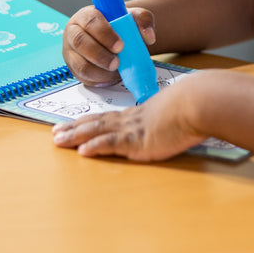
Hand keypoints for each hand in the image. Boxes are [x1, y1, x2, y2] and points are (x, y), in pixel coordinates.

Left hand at [52, 74, 205, 160]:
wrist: (199, 101)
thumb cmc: (194, 104)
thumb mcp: (179, 110)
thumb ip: (172, 117)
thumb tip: (177, 119)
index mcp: (141, 114)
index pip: (110, 117)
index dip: (90, 120)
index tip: (74, 123)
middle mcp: (133, 120)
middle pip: (97, 123)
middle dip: (74, 128)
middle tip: (55, 132)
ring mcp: (134, 130)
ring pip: (97, 132)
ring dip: (76, 136)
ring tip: (58, 141)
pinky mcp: (139, 140)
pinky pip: (112, 144)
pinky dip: (96, 146)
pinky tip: (82, 151)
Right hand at [62, 4, 155, 86]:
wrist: (116, 36)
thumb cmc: (121, 24)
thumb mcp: (133, 17)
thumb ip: (144, 20)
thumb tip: (149, 36)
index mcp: (86, 15)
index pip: (91, 21)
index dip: (104, 34)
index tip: (121, 45)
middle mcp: (74, 32)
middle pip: (80, 42)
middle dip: (100, 55)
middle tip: (117, 63)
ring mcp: (71, 52)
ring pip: (80, 64)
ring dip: (99, 71)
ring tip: (117, 71)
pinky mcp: (74, 68)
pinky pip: (83, 77)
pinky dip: (99, 80)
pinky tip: (111, 77)